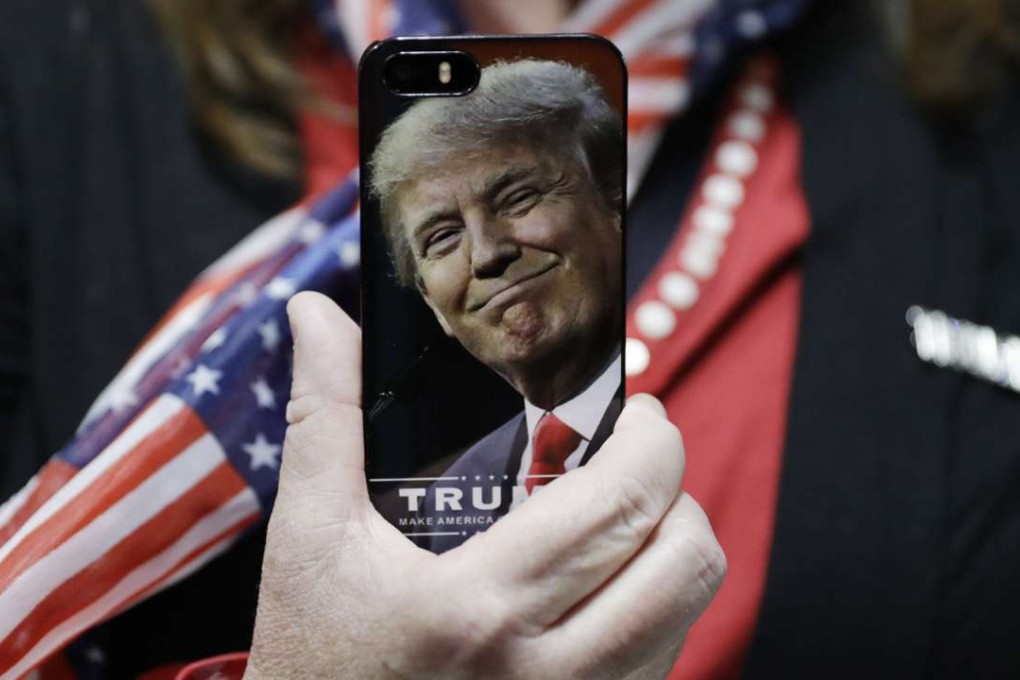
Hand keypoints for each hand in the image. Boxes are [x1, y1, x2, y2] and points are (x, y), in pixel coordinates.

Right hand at [245, 292, 725, 679]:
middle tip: (637, 455)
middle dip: (678, 487)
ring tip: (623, 514)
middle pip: (685, 561)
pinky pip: (664, 664)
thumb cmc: (312, 656)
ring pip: (687, 617)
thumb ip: (323, 418)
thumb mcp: (308, 539)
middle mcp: (549, 674)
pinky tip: (607, 584)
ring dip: (672, 547)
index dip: (653, 443)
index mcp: (481, 608)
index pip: (621, 505)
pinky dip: (656, 610)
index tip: (637, 412)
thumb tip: (315, 311)